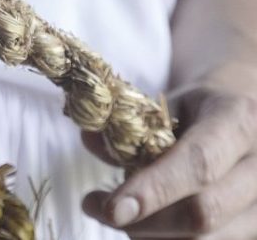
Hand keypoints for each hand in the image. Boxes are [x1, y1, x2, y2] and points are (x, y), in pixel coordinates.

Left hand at [81, 63, 256, 238]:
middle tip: (95, 207)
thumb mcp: (165, 104)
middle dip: (144, 221)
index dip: (154, 190)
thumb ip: (130, 126)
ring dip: (151, 234)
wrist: (243, 121)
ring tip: (118, 213)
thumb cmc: (197, 112)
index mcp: (238, 120)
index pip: (199, 164)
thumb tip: (89, 139)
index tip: (113, 209)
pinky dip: (167, 239)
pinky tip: (144, 222)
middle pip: (204, 212)